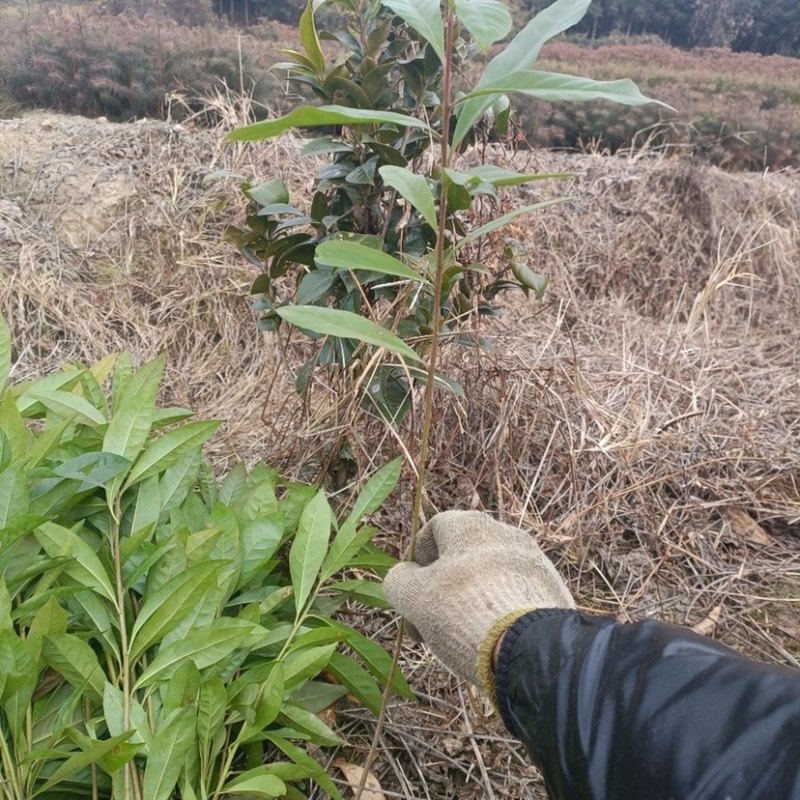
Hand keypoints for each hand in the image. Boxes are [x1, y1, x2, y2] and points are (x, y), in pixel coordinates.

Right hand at [384, 511, 574, 695]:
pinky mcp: (553, 590)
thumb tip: (403, 576)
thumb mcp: (413, 597)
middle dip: (442, 587)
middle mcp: (506, 534)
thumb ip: (399, 580)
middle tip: (431, 622)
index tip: (409, 590)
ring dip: (469, 600)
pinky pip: (514, 595)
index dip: (417, 558)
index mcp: (471, 526)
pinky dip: (497, 612)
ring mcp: (534, 561)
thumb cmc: (463, 613)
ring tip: (459, 636)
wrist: (531, 649)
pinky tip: (490, 640)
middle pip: (463, 556)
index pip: (435, 528)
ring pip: (489, 577)